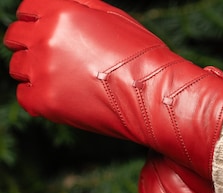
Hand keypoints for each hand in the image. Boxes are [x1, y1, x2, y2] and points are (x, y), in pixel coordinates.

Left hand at [4, 0, 222, 178]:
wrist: (154, 93)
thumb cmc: (141, 56)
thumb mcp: (112, 18)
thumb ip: (79, 9)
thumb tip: (60, 9)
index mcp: (62, 12)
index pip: (26, 11)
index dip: (31, 22)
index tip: (37, 33)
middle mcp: (47, 38)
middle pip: (15, 39)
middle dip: (28, 46)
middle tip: (45, 59)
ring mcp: (44, 70)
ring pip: (18, 68)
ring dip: (32, 72)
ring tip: (57, 80)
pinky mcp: (46, 101)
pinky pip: (25, 96)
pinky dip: (36, 97)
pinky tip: (56, 97)